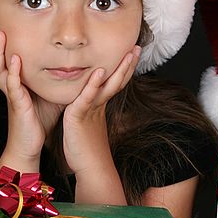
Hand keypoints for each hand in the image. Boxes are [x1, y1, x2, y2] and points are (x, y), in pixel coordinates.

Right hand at [0, 26, 63, 164]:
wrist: (29, 145)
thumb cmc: (37, 119)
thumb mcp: (44, 92)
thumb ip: (49, 76)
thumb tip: (66, 61)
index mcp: (12, 82)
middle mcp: (8, 86)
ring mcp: (11, 94)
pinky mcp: (17, 104)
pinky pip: (12, 86)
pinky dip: (13, 72)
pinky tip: (15, 60)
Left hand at [62, 45, 141, 176]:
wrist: (91, 170)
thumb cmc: (85, 152)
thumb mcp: (86, 126)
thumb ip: (87, 113)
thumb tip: (87, 108)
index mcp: (99, 106)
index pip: (114, 82)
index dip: (124, 69)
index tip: (132, 53)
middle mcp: (99, 106)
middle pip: (117, 80)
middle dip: (128, 64)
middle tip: (137, 47)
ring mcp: (92, 110)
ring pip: (108, 85)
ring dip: (119, 69)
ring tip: (129, 53)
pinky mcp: (80, 115)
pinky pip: (88, 97)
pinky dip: (94, 84)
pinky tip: (100, 71)